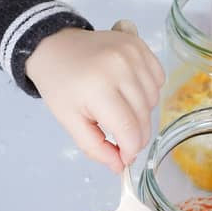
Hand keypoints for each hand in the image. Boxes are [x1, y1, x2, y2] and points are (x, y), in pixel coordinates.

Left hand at [26, 22, 164, 171]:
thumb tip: (120, 166)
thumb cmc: (59, 86)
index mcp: (98, 88)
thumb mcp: (69, 121)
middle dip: (136, 136)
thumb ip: (94, 147)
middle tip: (121, 139)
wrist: (53, 47)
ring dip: (142, 113)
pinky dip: (148, 91)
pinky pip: (158, 79)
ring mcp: (132, 53)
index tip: (124, 157)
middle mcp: (120, 68)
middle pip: (144, 117)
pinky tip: (129, 91)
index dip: (130, 150)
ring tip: (120, 109)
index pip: (129, 130)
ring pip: (154, 100)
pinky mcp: (139, 44)